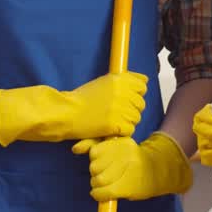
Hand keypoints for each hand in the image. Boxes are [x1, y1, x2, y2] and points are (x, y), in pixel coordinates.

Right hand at [0, 72, 147, 146]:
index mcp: (119, 79)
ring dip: (126, 121)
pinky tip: (110, 127)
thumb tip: (146, 79)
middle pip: (141, 104)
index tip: (124, 98)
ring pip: (136, 118)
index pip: (142, 87)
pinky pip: (130, 130)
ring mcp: (119, 109)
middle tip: (114, 111)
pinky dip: (121, 132)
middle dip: (130, 109)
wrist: (65, 112)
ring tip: (110, 119)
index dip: (134, 94)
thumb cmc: (82, 98)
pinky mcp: (116, 124)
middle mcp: (122, 92)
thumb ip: (126, 80)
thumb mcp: (104, 82)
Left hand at [71, 131, 191, 201]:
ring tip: (105, 184)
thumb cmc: (130, 160)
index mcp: (121, 141)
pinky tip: (102, 194)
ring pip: (98, 179)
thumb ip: (94, 144)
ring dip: (96, 184)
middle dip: (95, 172)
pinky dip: (99, 195)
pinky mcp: (129, 186)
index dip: (94, 159)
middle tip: (104, 173)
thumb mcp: (116, 147)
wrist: (157, 173)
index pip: (95, 150)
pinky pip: (104, 192)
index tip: (101, 161)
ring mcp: (129, 169)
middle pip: (94, 165)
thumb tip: (75, 149)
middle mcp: (126, 153)